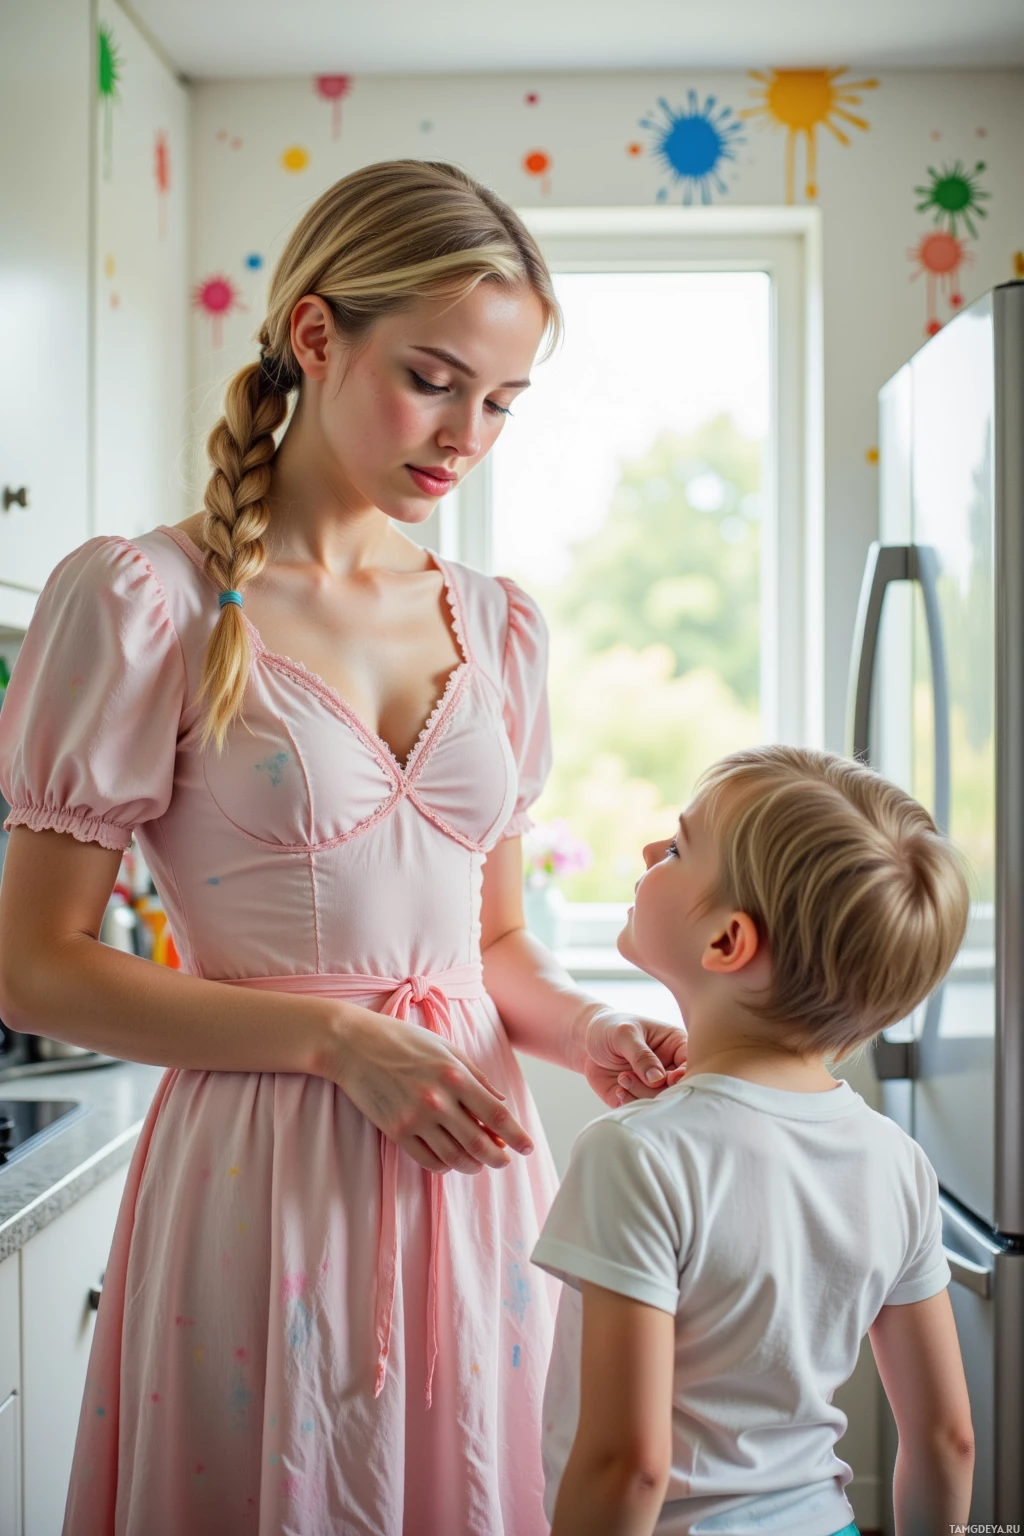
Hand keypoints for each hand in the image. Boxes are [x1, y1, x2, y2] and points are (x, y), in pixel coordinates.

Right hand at [334, 1006, 534, 1174]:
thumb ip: (475, 1075)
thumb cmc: (401, 1039)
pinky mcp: (395, 1131)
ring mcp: (415, 1118)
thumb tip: (500, 1101)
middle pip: (479, 1143)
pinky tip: (450, 1160)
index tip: (527, 1147)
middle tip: (505, 1161)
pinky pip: (428, 1160)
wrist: (352, 1044)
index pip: (496, 1115)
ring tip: (479, 1162)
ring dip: (473, 1165)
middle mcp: (438, 1100)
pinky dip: (445, 1165)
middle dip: (499, 1157)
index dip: (516, 1135)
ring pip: (455, 1157)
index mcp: (454, 1075)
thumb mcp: (445, 1047)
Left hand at [582, 1008, 687, 1107]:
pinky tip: (618, 1089)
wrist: (586, 1041)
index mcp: (676, 1045)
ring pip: (661, 1103)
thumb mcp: (624, 1034)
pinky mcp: (638, 1099)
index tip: (669, 1078)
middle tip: (631, 1077)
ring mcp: (655, 1086)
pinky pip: (641, 1110)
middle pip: (679, 1088)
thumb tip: (658, 1079)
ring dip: (640, 1094)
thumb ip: (641, 1055)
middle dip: (657, 1089)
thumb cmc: (610, 1028)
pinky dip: (630, 1104)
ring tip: (623, 1078)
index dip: (685, 1075)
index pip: (692, 1064)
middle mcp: (670, 1068)